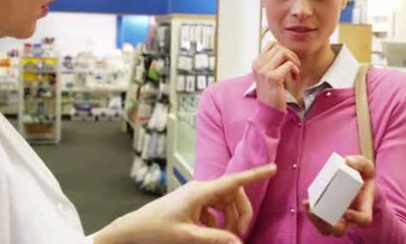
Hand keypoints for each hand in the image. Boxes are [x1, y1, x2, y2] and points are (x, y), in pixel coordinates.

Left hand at [95, 164, 276, 243]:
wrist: (132, 230)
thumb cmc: (155, 230)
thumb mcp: (187, 237)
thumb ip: (215, 239)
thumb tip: (238, 242)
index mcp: (201, 192)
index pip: (234, 181)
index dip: (255, 175)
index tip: (273, 168)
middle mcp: (201, 190)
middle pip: (233, 196)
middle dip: (240, 216)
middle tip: (238, 238)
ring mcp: (196, 197)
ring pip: (225, 205)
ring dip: (230, 222)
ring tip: (225, 240)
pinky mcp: (192, 205)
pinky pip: (215, 211)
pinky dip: (218, 224)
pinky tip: (210, 236)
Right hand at [252, 42, 299, 111]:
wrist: (268, 110)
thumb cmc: (271, 93)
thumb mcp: (268, 74)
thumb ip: (272, 62)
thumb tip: (282, 49)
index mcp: (256, 63)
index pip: (271, 44)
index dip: (283, 50)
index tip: (287, 61)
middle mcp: (258, 65)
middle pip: (278, 47)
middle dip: (290, 55)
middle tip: (294, 66)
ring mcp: (264, 71)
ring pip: (283, 52)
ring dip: (293, 61)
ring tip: (294, 72)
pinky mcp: (273, 78)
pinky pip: (289, 64)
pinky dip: (295, 70)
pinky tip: (294, 78)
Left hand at [302, 156, 374, 236]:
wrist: (357, 181)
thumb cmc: (362, 176)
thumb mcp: (366, 167)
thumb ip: (360, 162)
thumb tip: (347, 162)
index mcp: (363, 208)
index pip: (364, 219)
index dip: (356, 218)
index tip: (346, 212)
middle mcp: (350, 216)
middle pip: (339, 230)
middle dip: (327, 225)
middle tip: (318, 213)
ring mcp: (338, 216)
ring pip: (326, 229)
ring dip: (315, 221)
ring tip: (309, 206)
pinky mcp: (327, 212)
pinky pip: (318, 219)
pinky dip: (311, 213)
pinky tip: (307, 203)